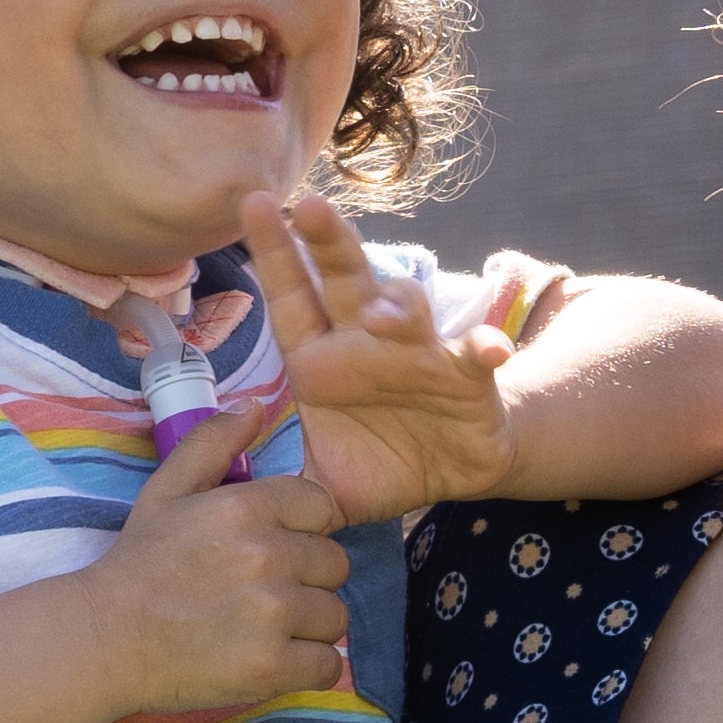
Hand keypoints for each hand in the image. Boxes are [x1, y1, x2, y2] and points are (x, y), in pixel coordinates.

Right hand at [71, 393, 352, 714]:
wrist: (103, 639)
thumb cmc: (138, 563)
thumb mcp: (166, 490)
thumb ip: (211, 442)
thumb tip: (254, 405)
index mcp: (246, 507)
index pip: (323, 509)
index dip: (303, 530)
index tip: (272, 549)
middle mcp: (266, 556)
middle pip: (335, 565)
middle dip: (307, 579)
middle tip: (261, 593)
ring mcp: (272, 614)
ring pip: (335, 616)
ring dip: (308, 626)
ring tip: (262, 628)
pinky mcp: (272, 667)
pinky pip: (328, 666)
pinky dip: (307, 668)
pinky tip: (270, 659)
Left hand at [247, 191, 513, 523]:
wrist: (450, 470)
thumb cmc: (379, 462)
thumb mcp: (320, 485)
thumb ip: (280, 496)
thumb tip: (232, 519)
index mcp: (320, 359)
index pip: (290, 299)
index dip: (274, 253)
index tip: (253, 203)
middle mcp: (366, 343)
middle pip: (344, 282)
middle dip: (328, 244)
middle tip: (310, 208)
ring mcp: (418, 355)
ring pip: (407, 312)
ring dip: (399, 304)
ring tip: (385, 310)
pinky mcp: (466, 377)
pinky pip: (475, 358)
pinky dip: (485, 349)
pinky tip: (490, 351)